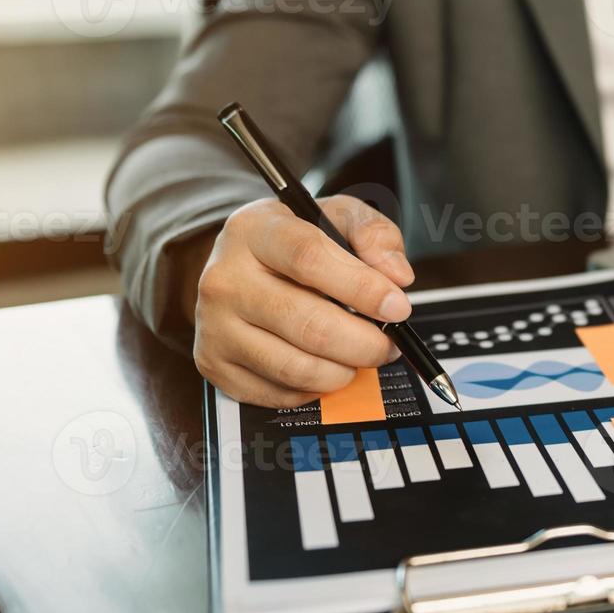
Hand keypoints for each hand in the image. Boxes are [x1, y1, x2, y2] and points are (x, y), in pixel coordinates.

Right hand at [189, 195, 415, 407]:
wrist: (238, 267)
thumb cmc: (297, 243)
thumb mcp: (337, 218)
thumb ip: (374, 234)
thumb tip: (397, 276)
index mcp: (255, 231)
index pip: (309, 258)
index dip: (362, 288)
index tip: (398, 307)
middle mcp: (224, 279)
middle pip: (307, 324)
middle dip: (364, 343)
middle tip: (390, 344)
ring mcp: (214, 326)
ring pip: (295, 367)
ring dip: (345, 371)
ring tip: (363, 356)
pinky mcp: (215, 365)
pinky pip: (279, 394)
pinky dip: (317, 389)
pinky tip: (328, 367)